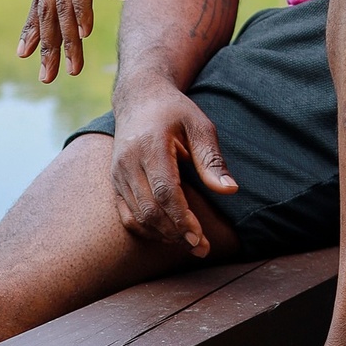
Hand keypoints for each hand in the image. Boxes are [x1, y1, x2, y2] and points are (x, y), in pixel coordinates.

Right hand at [110, 89, 238, 250]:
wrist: (139, 97)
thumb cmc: (175, 110)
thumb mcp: (199, 125)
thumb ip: (211, 159)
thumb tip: (230, 190)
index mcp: (151, 146)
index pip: (165, 191)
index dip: (182, 218)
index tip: (200, 238)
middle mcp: (129, 162)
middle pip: (149, 209)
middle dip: (176, 233)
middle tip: (201, 248)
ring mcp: (118, 173)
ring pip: (136, 216)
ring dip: (162, 235)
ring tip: (189, 244)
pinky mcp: (115, 181)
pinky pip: (126, 214)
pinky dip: (146, 230)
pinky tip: (168, 234)